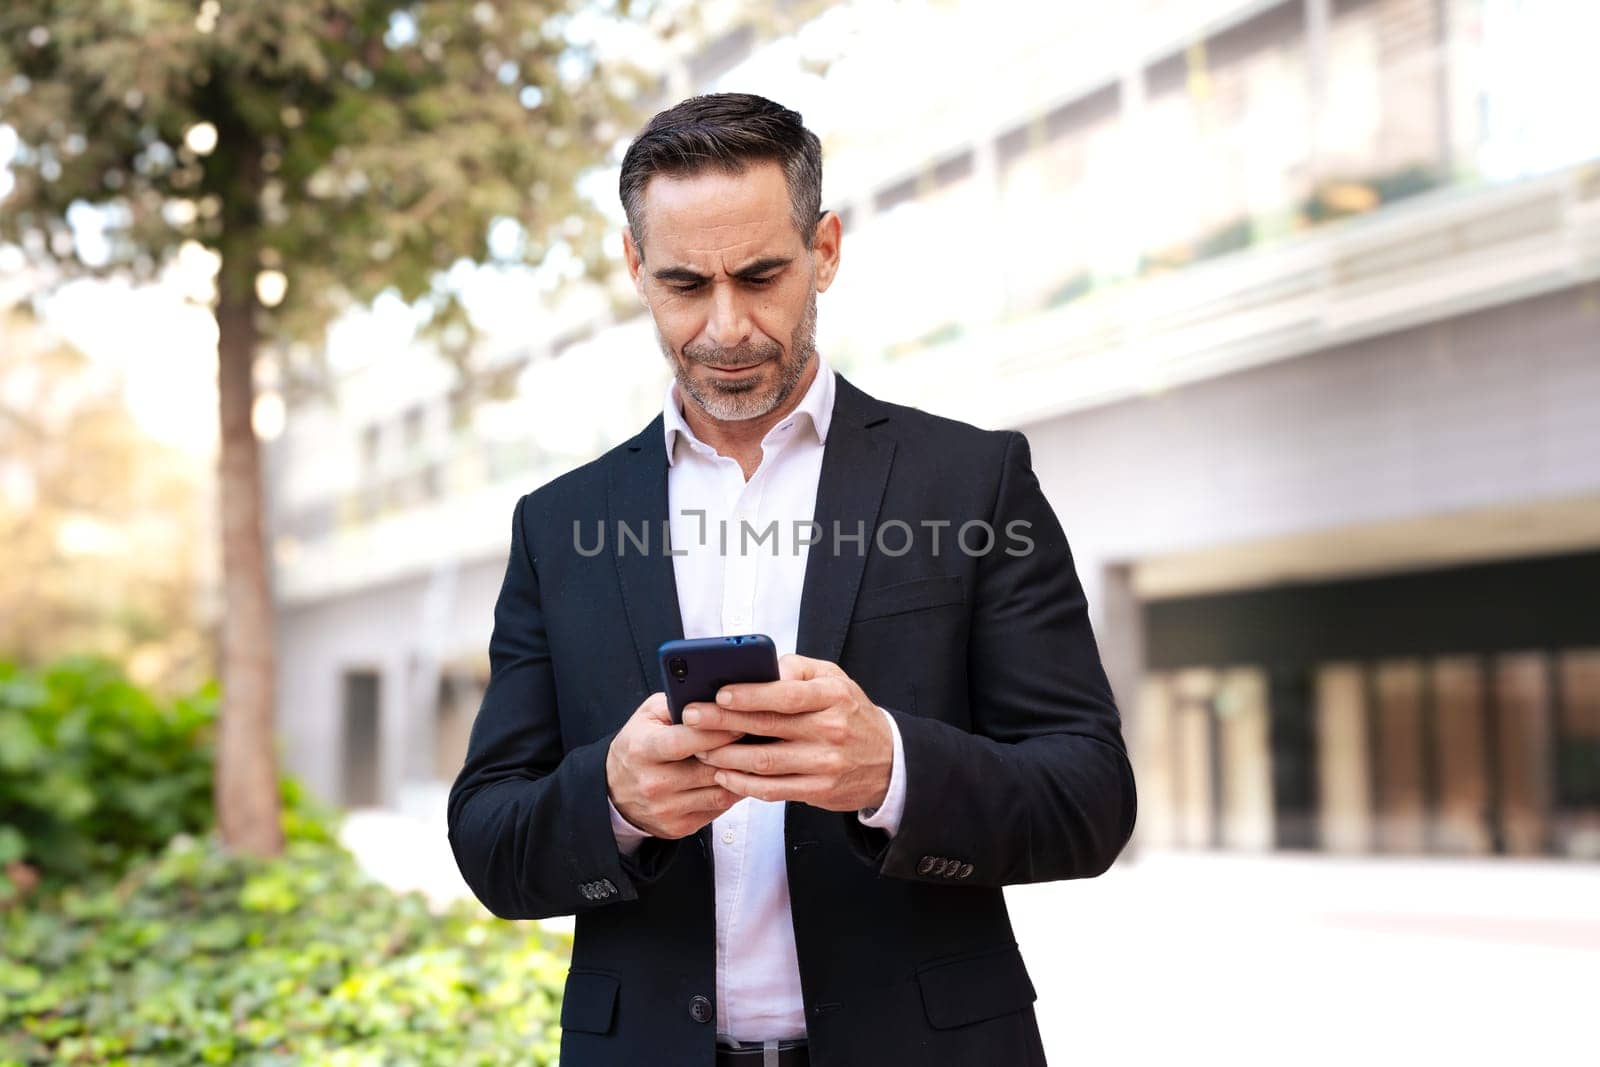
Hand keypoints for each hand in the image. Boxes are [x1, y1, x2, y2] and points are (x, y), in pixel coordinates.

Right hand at [605, 692, 745, 839]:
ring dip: (741, 776)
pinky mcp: (678, 827)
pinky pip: (717, 810)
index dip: (716, 731)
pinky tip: (740, 777)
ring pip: (719, 793)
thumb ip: (677, 703)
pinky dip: (733, 793)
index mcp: (642, 749)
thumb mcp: (647, 716)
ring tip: (756, 758)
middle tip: (760, 739)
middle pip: (707, 770)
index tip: (741, 721)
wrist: (615, 791)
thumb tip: (714, 698)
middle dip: (737, 754)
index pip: (684, 741)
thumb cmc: (638, 744)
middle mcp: (652, 783)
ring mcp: (665, 810)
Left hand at [686, 654, 892, 811]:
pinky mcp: (819, 790)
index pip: (787, 694)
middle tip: (691, 717)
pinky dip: (743, 784)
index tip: (719, 693)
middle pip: (768, 726)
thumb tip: (764, 668)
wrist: (888, 760)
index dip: (750, 694)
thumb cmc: (849, 713)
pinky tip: (723, 774)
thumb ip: (798, 668)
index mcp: (833, 696)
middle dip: (724, 722)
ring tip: (700, 746)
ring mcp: (825, 763)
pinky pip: (772, 789)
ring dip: (726, 755)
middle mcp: (831, 729)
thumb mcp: (834, 679)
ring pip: (765, 762)